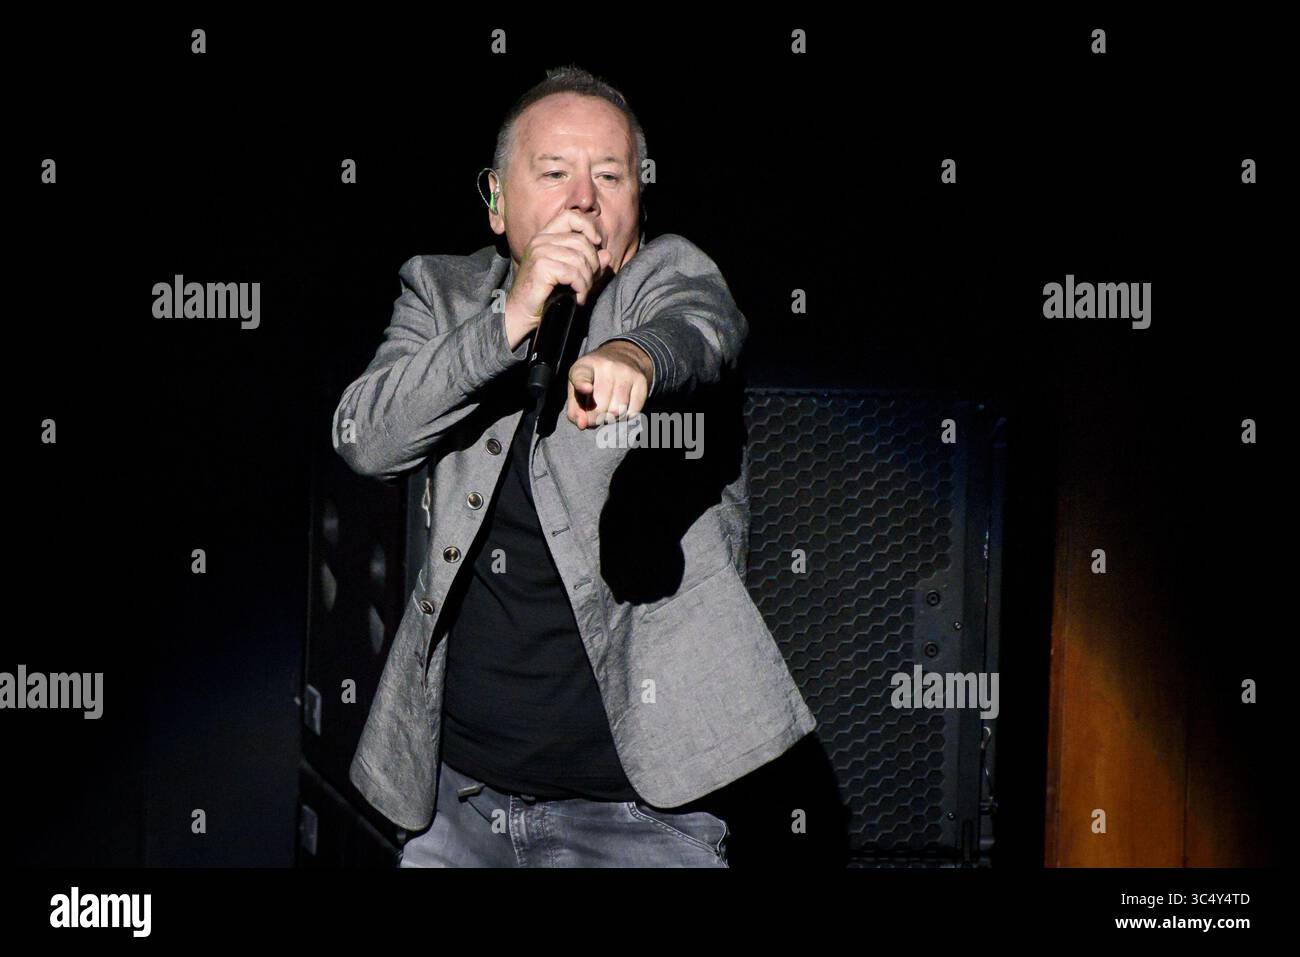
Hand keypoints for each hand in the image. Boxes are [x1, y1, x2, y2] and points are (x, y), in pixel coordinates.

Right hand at [507, 210, 612, 325]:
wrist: (522, 313)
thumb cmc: (546, 294)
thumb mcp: (572, 276)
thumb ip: (589, 264)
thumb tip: (607, 254)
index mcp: (546, 236)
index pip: (570, 216)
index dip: (588, 226)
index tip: (598, 243)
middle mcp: (540, 240)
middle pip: (581, 241)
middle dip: (592, 264)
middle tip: (589, 282)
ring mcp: (539, 252)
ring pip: (579, 258)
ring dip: (587, 279)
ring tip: (582, 292)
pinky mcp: (541, 266)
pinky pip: (573, 273)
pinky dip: (581, 287)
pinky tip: (578, 298)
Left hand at [566, 340, 653, 429]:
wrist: (622, 357)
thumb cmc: (593, 382)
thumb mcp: (577, 393)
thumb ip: (575, 412)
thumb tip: (583, 425)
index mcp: (584, 367)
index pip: (582, 376)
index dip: (583, 385)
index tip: (586, 389)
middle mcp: (606, 366)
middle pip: (601, 407)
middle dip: (598, 417)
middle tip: (597, 410)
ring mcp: (625, 372)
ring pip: (618, 411)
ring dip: (612, 418)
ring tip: (609, 407)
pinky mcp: (641, 380)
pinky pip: (633, 412)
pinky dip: (626, 416)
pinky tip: (622, 406)